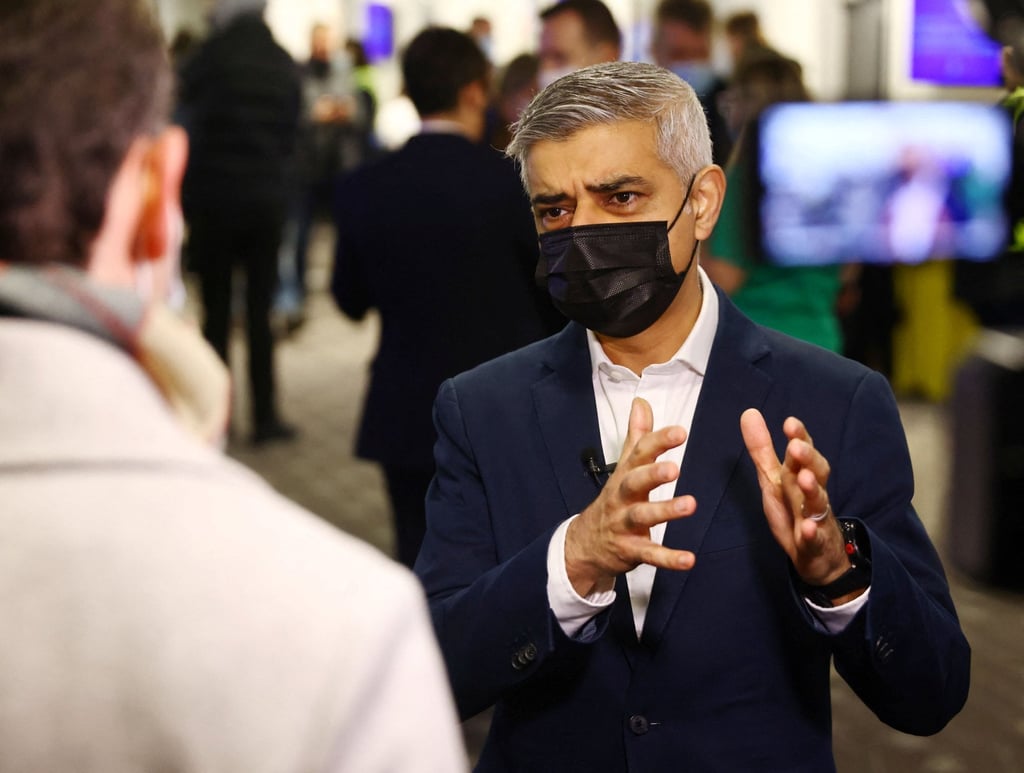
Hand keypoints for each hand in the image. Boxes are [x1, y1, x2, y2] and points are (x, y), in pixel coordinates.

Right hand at [565, 398, 697, 596]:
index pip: (640, 454)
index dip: (658, 442)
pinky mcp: (630, 550)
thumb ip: (637, 436)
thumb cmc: (614, 500)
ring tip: (690, 505)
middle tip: (674, 467)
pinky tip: (689, 559)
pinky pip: (650, 554)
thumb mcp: (624, 467)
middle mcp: (622, 497)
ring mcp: (624, 524)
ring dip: (665, 511)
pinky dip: (668, 558)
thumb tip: (642, 402)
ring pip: (642, 517)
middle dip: (653, 474)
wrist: (586, 543)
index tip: (680, 432)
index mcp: (625, 475)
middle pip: (634, 482)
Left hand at [739, 409, 853, 588]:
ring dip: (812, 490)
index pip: (803, 452)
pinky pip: (814, 538)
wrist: (816, 554)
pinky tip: (805, 528)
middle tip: (795, 446)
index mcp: (800, 475)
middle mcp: (812, 493)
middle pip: (816, 472)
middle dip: (807, 459)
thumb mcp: (773, 479)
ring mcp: (816, 518)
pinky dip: (811, 533)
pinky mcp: (814, 542)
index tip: (789, 422)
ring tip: (803, 478)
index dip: (799, 437)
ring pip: (818, 502)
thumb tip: (749, 412)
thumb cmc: (793, 510)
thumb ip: (762, 449)